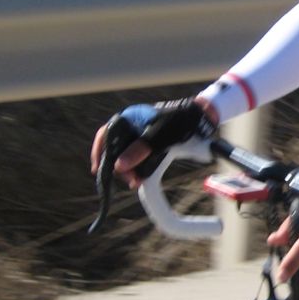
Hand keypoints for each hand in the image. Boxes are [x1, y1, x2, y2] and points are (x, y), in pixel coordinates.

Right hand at [90, 97, 216, 189]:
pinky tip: (141, 177)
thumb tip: (119, 166)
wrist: (200, 120)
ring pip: (127, 155)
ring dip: (130, 169)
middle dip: (120, 167)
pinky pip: (139, 157)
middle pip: (116, 149)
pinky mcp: (149, 144)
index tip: (98, 170)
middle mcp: (131, 126)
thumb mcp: (159, 137)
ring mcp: (140, 135)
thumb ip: (140, 150)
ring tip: (137, 181)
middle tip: (130, 181)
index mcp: (128, 118)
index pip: (105, 135)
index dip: (100, 153)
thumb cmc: (179, 123)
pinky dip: (139, 168)